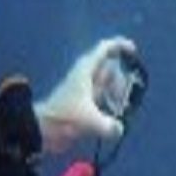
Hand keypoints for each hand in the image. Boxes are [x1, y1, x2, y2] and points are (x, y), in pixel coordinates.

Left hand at [34, 37, 136, 155]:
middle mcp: (88, 77)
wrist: (42, 130)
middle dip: (123, 81)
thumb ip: (109, 126)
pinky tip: (115, 117)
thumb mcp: (89, 122)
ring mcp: (87, 91)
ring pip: (110, 85)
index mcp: (86, 71)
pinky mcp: (87, 104)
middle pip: (112, 69)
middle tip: (123, 98)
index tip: (134, 53)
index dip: (120, 46)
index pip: (105, 49)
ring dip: (119, 95)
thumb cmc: (63, 118)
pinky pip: (107, 99)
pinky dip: (113, 105)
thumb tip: (118, 128)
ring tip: (120, 110)